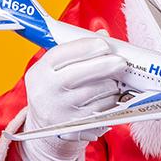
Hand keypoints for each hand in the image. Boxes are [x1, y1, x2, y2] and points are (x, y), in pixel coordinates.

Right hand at [17, 31, 125, 160]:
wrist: (44, 126)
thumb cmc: (55, 90)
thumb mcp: (56, 69)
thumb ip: (77, 51)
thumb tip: (103, 34)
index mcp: (39, 73)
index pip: (61, 55)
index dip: (85, 47)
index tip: (104, 44)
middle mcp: (46, 92)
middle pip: (80, 74)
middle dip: (105, 65)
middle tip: (121, 61)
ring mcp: (61, 111)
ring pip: (96, 92)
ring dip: (111, 84)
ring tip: (113, 80)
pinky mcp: (76, 126)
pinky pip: (103, 109)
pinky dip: (111, 100)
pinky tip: (111, 95)